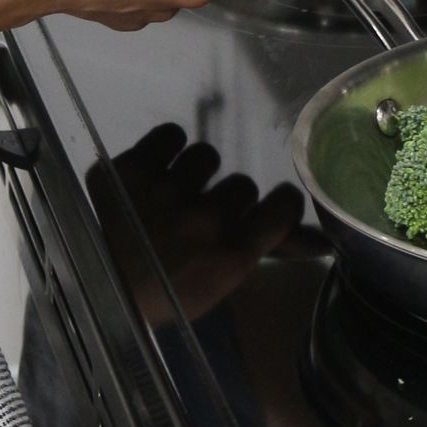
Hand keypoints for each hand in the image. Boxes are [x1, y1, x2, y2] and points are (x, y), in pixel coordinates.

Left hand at [88, 123, 304, 322]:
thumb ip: (273, 250)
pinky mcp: (128, 169)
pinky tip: (156, 174)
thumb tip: (324, 239)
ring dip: (195, 174)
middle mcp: (200, 220)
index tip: (261, 216)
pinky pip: (170, 135)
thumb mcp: (224, 279)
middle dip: (226, 201)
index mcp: (228, 254)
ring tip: (174, 197)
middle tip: (200, 222)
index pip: (284, 202)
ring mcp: (161, 191)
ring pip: (206, 155)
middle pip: (242, 184)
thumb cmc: (169, 291)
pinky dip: (165, 151)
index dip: (275, 207)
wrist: (102, 288)